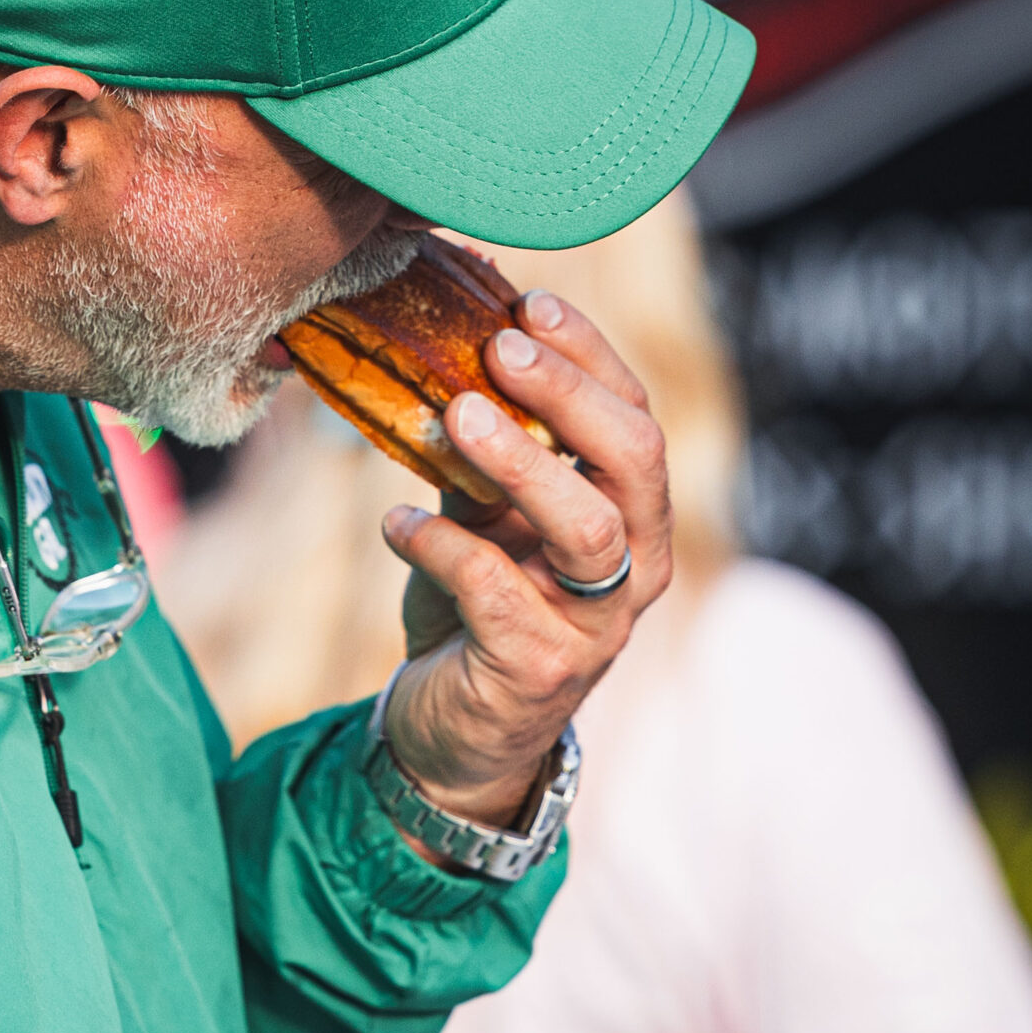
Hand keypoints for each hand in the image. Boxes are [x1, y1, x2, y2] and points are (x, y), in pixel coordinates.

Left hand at [377, 290, 670, 826]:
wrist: (453, 731)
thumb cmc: (475, 607)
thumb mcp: (481, 515)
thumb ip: (478, 446)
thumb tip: (445, 342)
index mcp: (632, 515)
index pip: (636, 416)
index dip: (590, 356)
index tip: (531, 302)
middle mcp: (635, 568)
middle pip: (635, 461)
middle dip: (570, 393)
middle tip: (499, 347)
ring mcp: (595, 625)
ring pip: (589, 530)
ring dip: (523, 463)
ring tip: (456, 416)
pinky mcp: (538, 671)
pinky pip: (497, 594)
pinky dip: (442, 547)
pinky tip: (395, 524)